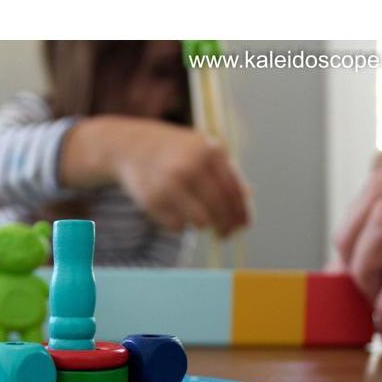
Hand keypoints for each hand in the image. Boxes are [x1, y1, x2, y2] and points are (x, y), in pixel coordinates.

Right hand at [61, 116, 249, 234]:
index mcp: (209, 152)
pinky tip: (174, 210)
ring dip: (203, 225)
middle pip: (219, 209)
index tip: (244, 226)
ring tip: (198, 218)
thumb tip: (248, 199)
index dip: (241, 212)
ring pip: (200, 222)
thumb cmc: (176, 151)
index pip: (233, 191)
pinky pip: (177, 226)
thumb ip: (226, 172)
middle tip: (225, 235)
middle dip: (225, 226)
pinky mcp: (152, 199)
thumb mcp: (204, 152)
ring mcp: (169, 184)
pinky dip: (180, 224)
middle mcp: (190, 167)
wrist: (133, 146)